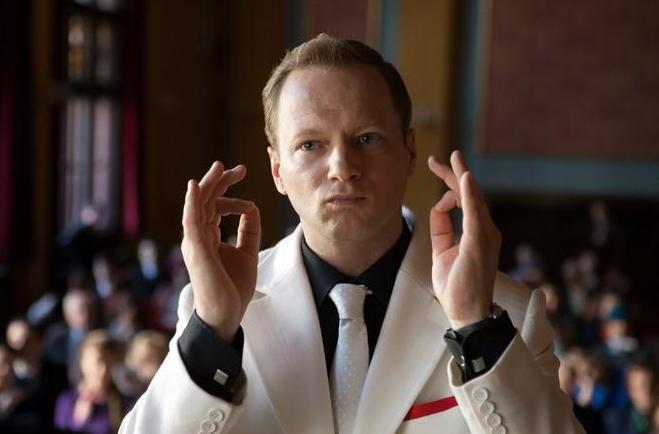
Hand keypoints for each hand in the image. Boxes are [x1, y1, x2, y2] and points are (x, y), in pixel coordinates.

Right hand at [181, 161, 260, 341]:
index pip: (215, 207)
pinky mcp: (195, 250)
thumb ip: (249, 231)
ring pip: (198, 206)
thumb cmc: (233, 289)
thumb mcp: (247, 253)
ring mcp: (195, 242)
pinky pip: (191, 221)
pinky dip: (192, 203)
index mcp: (209, 237)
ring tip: (220, 167)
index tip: (249, 192)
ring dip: (208, 185)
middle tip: (239, 168)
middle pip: (206, 202)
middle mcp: (199, 237)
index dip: (230, 194)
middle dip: (220, 182)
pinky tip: (196, 186)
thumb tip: (252, 207)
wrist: (225, 315)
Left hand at [427, 151, 500, 328]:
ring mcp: (485, 235)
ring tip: (454, 158)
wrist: (467, 312)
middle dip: (454, 173)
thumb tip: (440, 206)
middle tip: (441, 157)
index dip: (450, 183)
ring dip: (462, 176)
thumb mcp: (442, 251)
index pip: (463, 201)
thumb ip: (442, 228)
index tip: (436, 166)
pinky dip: (469, 194)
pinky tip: (465, 177)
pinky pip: (474, 212)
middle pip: (469, 194)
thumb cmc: (457, 286)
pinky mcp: (480, 241)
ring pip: (473, 198)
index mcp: (477, 232)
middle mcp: (485, 230)